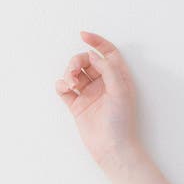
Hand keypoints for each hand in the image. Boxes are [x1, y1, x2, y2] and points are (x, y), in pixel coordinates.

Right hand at [54, 31, 141, 168]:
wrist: (112, 148)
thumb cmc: (122, 121)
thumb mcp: (120, 90)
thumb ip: (108, 69)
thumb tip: (93, 55)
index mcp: (118, 78)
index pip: (107, 53)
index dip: (96, 42)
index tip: (83, 35)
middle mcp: (103, 84)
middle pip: (87, 61)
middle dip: (77, 60)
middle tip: (74, 70)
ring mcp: (89, 94)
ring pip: (74, 73)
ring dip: (69, 72)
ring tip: (70, 82)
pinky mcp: (77, 105)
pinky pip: (64, 89)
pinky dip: (61, 85)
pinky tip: (64, 88)